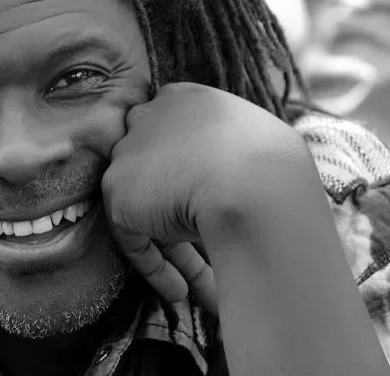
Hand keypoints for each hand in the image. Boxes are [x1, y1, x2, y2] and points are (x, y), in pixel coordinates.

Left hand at [101, 82, 305, 314]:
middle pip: (155, 168)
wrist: (256, 184)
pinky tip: (181, 291)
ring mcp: (129, 154)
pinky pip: (133, 237)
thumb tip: (241, 174)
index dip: (186, 169)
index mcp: (184, 98)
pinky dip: (156, 267)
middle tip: (196, 242)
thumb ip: (230, 147)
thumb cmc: (271, 164)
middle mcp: (149, 118)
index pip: (172, 133)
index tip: (205, 199)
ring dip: (171, 249)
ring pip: (145, 207)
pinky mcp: (118, 192)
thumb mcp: (255, 139)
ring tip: (195, 286)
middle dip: (171, 207)